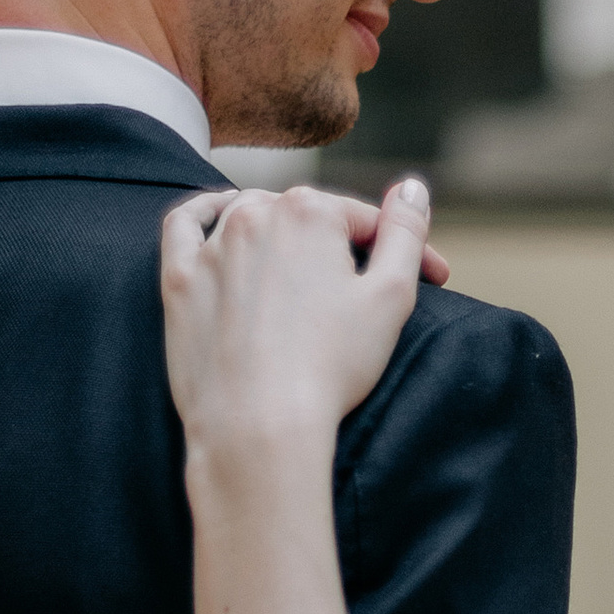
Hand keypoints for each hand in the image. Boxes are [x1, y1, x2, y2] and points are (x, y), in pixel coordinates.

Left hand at [161, 178, 439, 457]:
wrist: (257, 426)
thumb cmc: (330, 366)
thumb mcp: (391, 296)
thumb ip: (405, 233)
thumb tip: (411, 187)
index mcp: (311, 211)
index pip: (368, 222)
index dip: (404, 252)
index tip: (434, 284)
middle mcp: (255, 215)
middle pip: (310, 219)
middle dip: (344, 248)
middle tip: (368, 291)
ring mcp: (212, 246)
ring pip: (252, 217)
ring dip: (282, 232)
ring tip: (306, 266)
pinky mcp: (179, 280)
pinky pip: (184, 225)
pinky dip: (203, 211)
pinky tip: (220, 210)